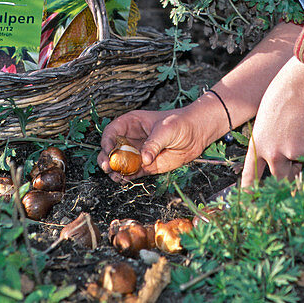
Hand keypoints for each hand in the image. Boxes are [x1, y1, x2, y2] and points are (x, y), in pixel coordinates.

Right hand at [97, 106, 216, 180]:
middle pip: (112, 149)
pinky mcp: (146, 166)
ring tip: (116, 176)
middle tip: (106, 167)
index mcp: (132, 123)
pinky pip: (131, 173)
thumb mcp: (166, 129)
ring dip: (115, 171)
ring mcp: (137, 153)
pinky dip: (126, 177)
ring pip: (119, 163)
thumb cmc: (180, 123)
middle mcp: (131, 138)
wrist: (197, 133)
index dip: (107, 140)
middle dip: (106, 158)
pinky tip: (124, 180)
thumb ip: (154, 144)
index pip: (112, 131)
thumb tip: (144, 159)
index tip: (108, 150)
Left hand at [239, 58, 303, 186]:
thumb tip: (288, 158)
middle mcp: (272, 154)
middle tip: (301, 159)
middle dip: (293, 172)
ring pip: (302, 166)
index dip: (250, 191)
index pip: (250, 175)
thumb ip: (272, 139)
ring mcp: (292, 154)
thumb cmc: (283, 94)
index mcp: (257, 145)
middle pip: (281, 177)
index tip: (249, 203)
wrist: (299, 85)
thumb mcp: (268, 119)